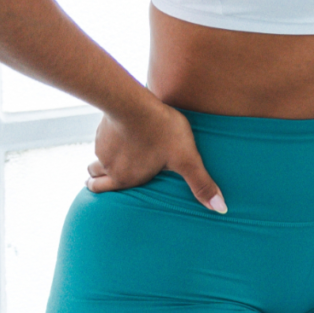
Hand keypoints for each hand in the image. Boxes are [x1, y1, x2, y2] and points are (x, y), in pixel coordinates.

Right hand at [89, 103, 223, 210]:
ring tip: (120, 153)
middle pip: (92, 177)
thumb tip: (220, 209)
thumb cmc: (162, 132)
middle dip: (97, 178)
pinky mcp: (102, 127)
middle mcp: (107, 166)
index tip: (106, 189)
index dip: (102, 190)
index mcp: (124, 178)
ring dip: (104, 157)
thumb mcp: (186, 160)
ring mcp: (101, 145)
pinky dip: (109, 138)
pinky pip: (101, 137)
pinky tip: (124, 131)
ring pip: (96, 156)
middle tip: (106, 177)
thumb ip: (201, 184)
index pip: (100, 190)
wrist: (135, 103)